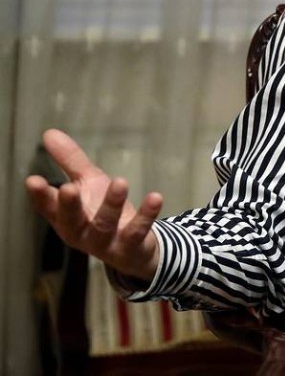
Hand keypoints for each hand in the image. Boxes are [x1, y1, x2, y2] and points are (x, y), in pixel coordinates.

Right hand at [24, 129, 162, 281]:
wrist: (135, 248)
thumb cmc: (103, 212)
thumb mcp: (88, 183)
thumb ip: (70, 162)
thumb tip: (49, 132)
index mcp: (66, 218)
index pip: (49, 207)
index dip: (40, 196)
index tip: (33, 180)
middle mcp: (82, 233)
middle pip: (72, 221)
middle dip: (69, 206)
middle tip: (68, 188)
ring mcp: (106, 243)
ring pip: (105, 225)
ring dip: (112, 204)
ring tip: (120, 182)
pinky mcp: (132, 247)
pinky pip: (138, 232)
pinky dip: (146, 215)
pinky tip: (155, 197)